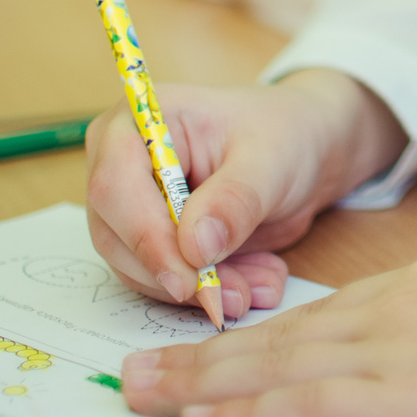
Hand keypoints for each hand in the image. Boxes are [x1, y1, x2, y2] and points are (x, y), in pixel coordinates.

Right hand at [86, 71, 407, 323]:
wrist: (301, 148)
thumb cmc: (282, 133)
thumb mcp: (270, 159)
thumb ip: (234, 200)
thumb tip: (194, 248)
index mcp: (137, 121)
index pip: (115, 187)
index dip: (146, 238)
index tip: (188, 279)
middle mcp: (120, 162)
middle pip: (116, 236)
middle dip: (178, 274)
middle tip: (236, 295)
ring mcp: (130, 204)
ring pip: (137, 268)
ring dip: (199, 290)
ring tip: (258, 286)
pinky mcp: (149, 239)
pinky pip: (162, 280)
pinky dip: (207, 292)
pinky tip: (252, 284)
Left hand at [120, 251, 416, 416]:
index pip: (326, 314)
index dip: (259, 334)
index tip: (215, 346)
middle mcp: (397, 308)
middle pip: (279, 334)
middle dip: (202, 355)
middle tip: (135, 368)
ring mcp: (392, 349)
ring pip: (271, 363)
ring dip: (197, 382)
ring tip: (138, 392)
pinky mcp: (395, 396)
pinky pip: (299, 401)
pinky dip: (240, 411)